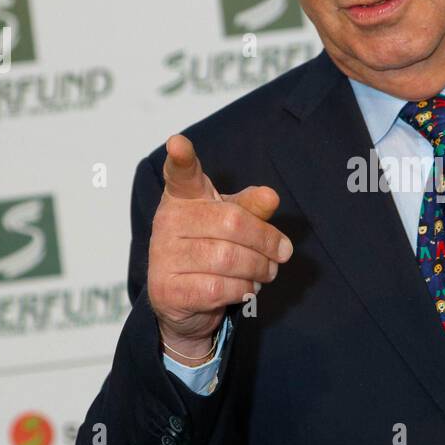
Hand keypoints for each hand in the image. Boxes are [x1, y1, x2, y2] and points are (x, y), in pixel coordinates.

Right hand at [147, 133, 291, 358]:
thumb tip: (271, 197)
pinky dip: (243, 289)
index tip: (178, 143)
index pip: (181, 174)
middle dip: (266, 241)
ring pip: (228, 258)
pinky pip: (220, 287)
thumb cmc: (211, 248)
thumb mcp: (232, 222)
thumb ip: (251, 208)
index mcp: (183, 197)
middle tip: (282, 253)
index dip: (181, 158)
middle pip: (232, 222)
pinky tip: (245, 287)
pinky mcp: (167, 290)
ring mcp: (163, 256)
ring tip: (266, 272)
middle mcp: (168, 222)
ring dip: (259, 269)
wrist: (184, 301)